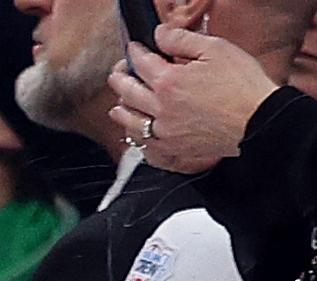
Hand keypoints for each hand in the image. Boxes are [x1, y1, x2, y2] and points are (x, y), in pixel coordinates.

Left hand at [113, 20, 278, 171]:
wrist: (260, 121)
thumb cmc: (243, 86)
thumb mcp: (216, 50)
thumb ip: (182, 40)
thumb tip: (160, 34)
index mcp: (168, 82)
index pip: (141, 63)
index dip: (134, 53)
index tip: (134, 49)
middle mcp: (160, 108)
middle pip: (127, 92)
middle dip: (119, 79)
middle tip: (119, 73)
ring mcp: (164, 131)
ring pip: (129, 121)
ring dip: (121, 109)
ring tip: (118, 104)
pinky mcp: (173, 149)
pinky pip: (143, 145)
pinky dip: (134, 136)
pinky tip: (134, 132)